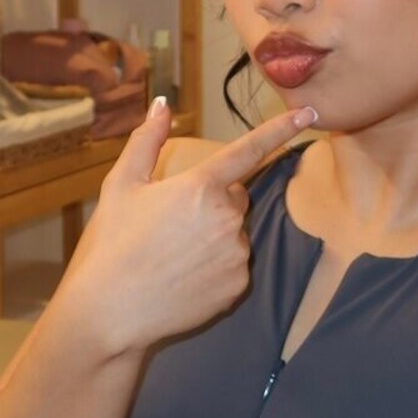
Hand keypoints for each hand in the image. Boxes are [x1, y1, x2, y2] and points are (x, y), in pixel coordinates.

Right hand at [65, 99, 317, 354]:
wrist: (109, 312)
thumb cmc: (111, 245)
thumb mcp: (121, 185)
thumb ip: (146, 140)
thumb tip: (162, 104)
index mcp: (201, 186)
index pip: (249, 149)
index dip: (280, 129)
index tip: (308, 113)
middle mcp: (227, 218)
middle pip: (235, 197)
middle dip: (213, 202)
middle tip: (173, 223)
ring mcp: (236, 254)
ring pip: (235, 233)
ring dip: (215, 237)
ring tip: (174, 256)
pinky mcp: (238, 285)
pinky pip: (235, 265)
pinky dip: (216, 267)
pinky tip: (184, 277)